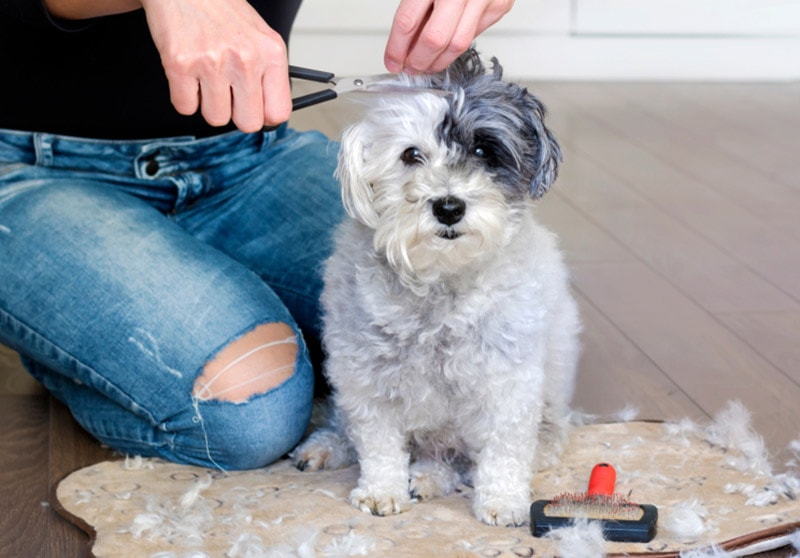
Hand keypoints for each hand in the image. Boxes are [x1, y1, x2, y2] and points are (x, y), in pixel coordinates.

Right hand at [140, 0, 291, 131]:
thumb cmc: (221, 11)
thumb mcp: (259, 37)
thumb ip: (268, 74)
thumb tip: (268, 114)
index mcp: (271, 53)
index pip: (279, 112)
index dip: (265, 116)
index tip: (255, 110)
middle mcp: (245, 59)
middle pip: (249, 123)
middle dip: (236, 114)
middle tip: (227, 92)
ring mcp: (213, 62)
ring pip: (216, 118)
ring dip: (208, 104)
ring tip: (206, 77)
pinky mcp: (180, 64)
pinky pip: (185, 107)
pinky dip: (183, 96)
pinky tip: (189, 74)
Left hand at [384, 0, 513, 73]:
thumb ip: (415, 5)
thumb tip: (404, 42)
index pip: (408, 21)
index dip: (397, 47)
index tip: (392, 60)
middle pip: (434, 39)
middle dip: (418, 61)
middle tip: (410, 68)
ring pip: (458, 45)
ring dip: (439, 61)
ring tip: (427, 64)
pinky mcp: (500, 4)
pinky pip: (475, 34)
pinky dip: (458, 45)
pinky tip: (448, 47)